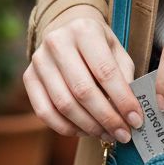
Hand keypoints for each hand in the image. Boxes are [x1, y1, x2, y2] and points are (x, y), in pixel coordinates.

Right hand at [22, 4, 143, 145]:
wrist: (66, 30)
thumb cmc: (98, 45)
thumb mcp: (117, 51)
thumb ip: (124, 77)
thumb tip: (129, 112)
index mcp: (84, 30)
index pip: (105, 72)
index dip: (122, 100)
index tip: (136, 120)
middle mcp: (57, 42)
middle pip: (83, 91)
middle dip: (106, 118)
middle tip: (123, 134)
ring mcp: (39, 60)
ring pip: (64, 104)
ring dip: (88, 126)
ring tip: (107, 134)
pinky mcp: (28, 77)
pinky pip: (45, 112)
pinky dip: (66, 128)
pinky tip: (84, 131)